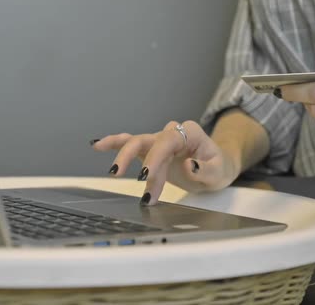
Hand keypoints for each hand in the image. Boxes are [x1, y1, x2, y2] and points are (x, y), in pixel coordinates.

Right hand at [90, 121, 239, 204]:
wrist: (215, 168)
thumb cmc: (217, 168)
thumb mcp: (218, 172)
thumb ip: (205, 169)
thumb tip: (188, 164)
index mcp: (189, 132)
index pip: (167, 141)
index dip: (155, 158)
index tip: (146, 177)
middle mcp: (171, 132)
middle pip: (147, 140)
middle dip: (135, 160)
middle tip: (132, 181)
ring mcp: (159, 141)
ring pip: (135, 142)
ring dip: (122, 156)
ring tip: (112, 172)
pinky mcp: (150, 150)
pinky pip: (130, 144)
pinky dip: (113, 143)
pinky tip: (96, 145)